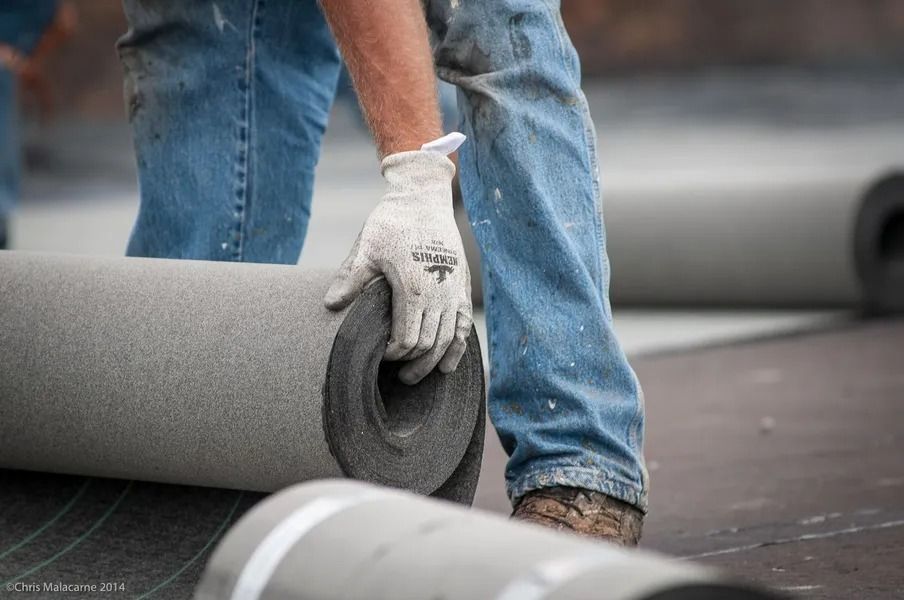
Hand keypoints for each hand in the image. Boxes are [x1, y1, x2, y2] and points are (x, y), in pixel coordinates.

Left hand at [324, 143, 472, 384]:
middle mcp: (438, 294)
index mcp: (413, 289)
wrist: (424, 198)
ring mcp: (453, 292)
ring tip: (415, 376)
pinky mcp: (461, 286)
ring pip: (448, 340)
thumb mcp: (366, 248)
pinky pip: (464, 326)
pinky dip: (457, 348)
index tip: (379, 356)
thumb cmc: (391, 222)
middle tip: (395, 375)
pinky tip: (447, 366)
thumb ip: (350, 278)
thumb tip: (330, 305)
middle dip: (412, 365)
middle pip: (428, 345)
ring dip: (432, 362)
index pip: (407, 339)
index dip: (393, 355)